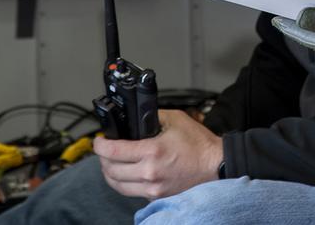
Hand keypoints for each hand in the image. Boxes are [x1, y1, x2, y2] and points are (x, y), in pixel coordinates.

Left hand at [94, 109, 223, 200]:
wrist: (215, 165)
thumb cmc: (199, 144)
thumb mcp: (175, 119)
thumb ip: (152, 117)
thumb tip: (136, 118)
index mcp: (152, 152)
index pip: (114, 151)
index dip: (100, 145)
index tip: (98, 141)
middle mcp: (149, 172)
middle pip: (110, 170)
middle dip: (102, 158)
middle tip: (104, 150)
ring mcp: (152, 187)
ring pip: (117, 185)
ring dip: (109, 173)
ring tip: (111, 162)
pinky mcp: (156, 196)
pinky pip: (131, 192)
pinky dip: (123, 183)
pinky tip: (126, 173)